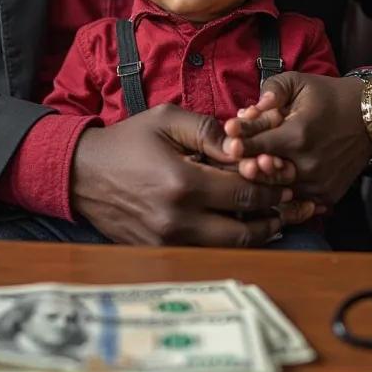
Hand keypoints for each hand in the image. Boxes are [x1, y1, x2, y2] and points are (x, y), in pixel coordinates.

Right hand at [70, 104, 300, 246]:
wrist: (82, 173)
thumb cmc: (126, 141)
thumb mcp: (166, 120)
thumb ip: (209, 130)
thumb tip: (244, 146)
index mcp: (182, 183)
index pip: (244, 192)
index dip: (271, 185)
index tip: (284, 177)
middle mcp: (178, 219)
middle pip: (245, 229)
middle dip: (273, 214)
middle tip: (289, 202)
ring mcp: (168, 241)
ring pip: (230, 248)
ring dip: (257, 233)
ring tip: (274, 218)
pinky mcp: (161, 251)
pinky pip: (207, 251)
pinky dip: (229, 240)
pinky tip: (241, 225)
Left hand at [222, 73, 371, 203]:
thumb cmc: (329, 97)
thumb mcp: (299, 82)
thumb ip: (272, 90)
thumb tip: (251, 108)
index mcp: (298, 135)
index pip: (258, 145)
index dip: (240, 143)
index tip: (228, 139)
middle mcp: (308, 164)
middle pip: (264, 174)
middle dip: (248, 167)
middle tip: (236, 161)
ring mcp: (319, 183)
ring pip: (279, 190)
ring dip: (264, 181)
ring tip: (253, 171)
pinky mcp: (328, 195)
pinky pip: (297, 199)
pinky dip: (284, 192)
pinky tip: (274, 182)